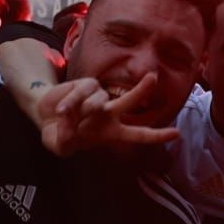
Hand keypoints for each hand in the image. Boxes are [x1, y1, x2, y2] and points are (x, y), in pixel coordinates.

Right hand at [23, 74, 179, 156]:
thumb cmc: (61, 135)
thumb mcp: (61, 145)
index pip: (138, 134)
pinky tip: (62, 110)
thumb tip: (70, 127)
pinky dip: (71, 103)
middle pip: (130, 101)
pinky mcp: (86, 85)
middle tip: (153, 77)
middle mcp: (110, 113)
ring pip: (96, 101)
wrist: (46, 117)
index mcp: (112, 132)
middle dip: (142, 90)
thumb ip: (65, 142)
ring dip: (80, 111)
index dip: (157, 136)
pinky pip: (82, 92)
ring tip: (66, 117)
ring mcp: (99, 97)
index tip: (177, 134)